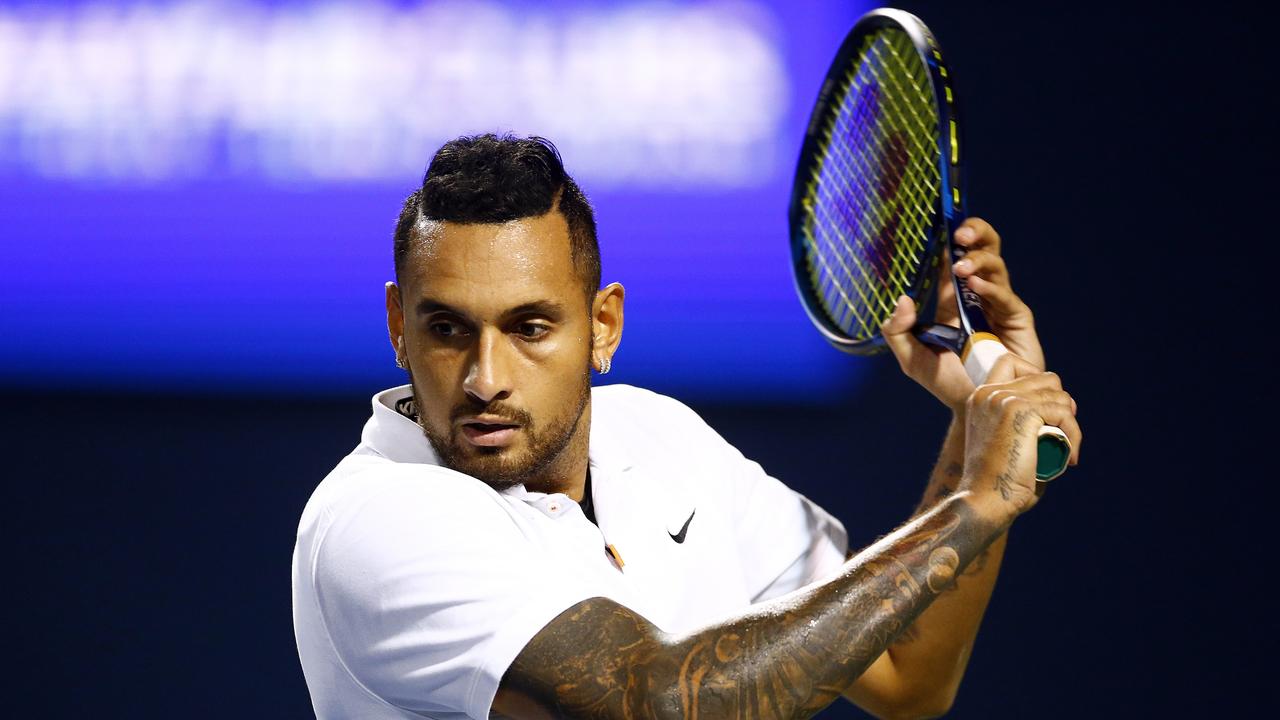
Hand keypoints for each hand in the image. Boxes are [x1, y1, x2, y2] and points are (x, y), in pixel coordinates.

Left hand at [882, 218, 1044, 412]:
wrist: (978, 410)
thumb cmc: (948, 384)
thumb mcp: (912, 359)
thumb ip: (897, 331)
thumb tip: (903, 299)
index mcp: (954, 301)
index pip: (955, 260)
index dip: (951, 241)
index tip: (941, 227)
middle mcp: (979, 298)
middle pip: (984, 251)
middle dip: (975, 234)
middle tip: (959, 233)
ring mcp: (1000, 307)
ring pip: (997, 267)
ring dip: (979, 261)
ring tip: (961, 267)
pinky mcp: (1018, 321)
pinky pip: (1006, 297)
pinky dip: (991, 288)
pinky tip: (975, 287)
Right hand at [959, 354, 1081, 522]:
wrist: (984, 499)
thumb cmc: (997, 482)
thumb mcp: (1002, 441)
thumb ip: (1018, 423)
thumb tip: (1061, 408)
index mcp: (979, 397)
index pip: (1011, 362)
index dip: (1035, 377)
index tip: (1046, 410)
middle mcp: (989, 393)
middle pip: (1044, 377)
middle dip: (1060, 403)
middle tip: (1063, 432)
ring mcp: (1005, 399)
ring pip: (1058, 394)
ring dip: (1070, 422)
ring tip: (1066, 449)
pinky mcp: (1022, 411)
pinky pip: (1064, 412)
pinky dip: (1074, 434)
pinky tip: (1070, 457)